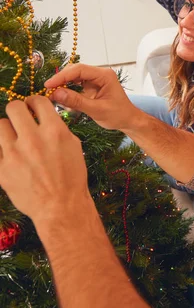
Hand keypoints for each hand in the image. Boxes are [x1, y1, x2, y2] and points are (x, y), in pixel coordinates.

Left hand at [0, 97, 88, 227]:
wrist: (61, 207)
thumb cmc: (71, 177)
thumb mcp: (73, 146)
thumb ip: (57, 127)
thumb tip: (43, 114)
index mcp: (54, 131)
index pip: (37, 101)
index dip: (34, 102)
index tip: (33, 107)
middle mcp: (33, 139)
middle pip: (14, 107)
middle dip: (18, 110)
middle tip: (21, 118)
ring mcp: (14, 154)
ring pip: (0, 125)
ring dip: (7, 129)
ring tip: (14, 138)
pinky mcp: (1, 169)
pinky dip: (2, 149)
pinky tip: (10, 154)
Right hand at [45, 63, 134, 131]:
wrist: (128, 120)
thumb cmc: (118, 115)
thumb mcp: (97, 110)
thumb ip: (76, 101)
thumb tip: (56, 93)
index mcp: (104, 75)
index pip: (79, 70)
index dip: (62, 76)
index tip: (48, 85)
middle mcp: (99, 74)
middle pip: (75, 71)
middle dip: (60, 80)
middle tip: (47, 91)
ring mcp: (95, 79)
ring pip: (74, 77)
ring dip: (62, 85)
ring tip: (51, 95)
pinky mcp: (91, 86)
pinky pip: (76, 85)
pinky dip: (68, 91)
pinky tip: (61, 98)